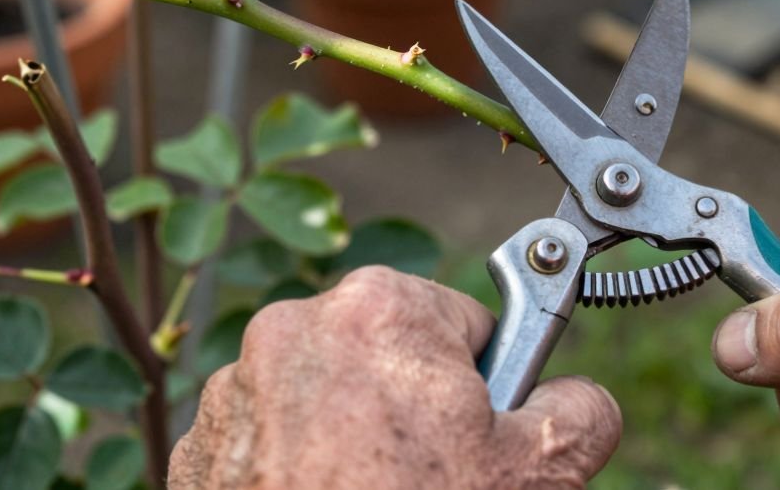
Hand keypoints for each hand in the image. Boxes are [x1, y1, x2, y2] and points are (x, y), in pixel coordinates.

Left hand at [169, 267, 620, 488]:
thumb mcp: (542, 470)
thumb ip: (580, 404)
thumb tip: (576, 396)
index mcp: (379, 307)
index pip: (465, 323)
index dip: (486, 385)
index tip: (478, 432)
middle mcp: (293, 330)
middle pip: (392, 356)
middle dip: (418, 408)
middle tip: (432, 475)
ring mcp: (235, 395)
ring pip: (331, 398)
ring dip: (357, 437)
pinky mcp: (199, 454)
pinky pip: (275, 440)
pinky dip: (302, 470)